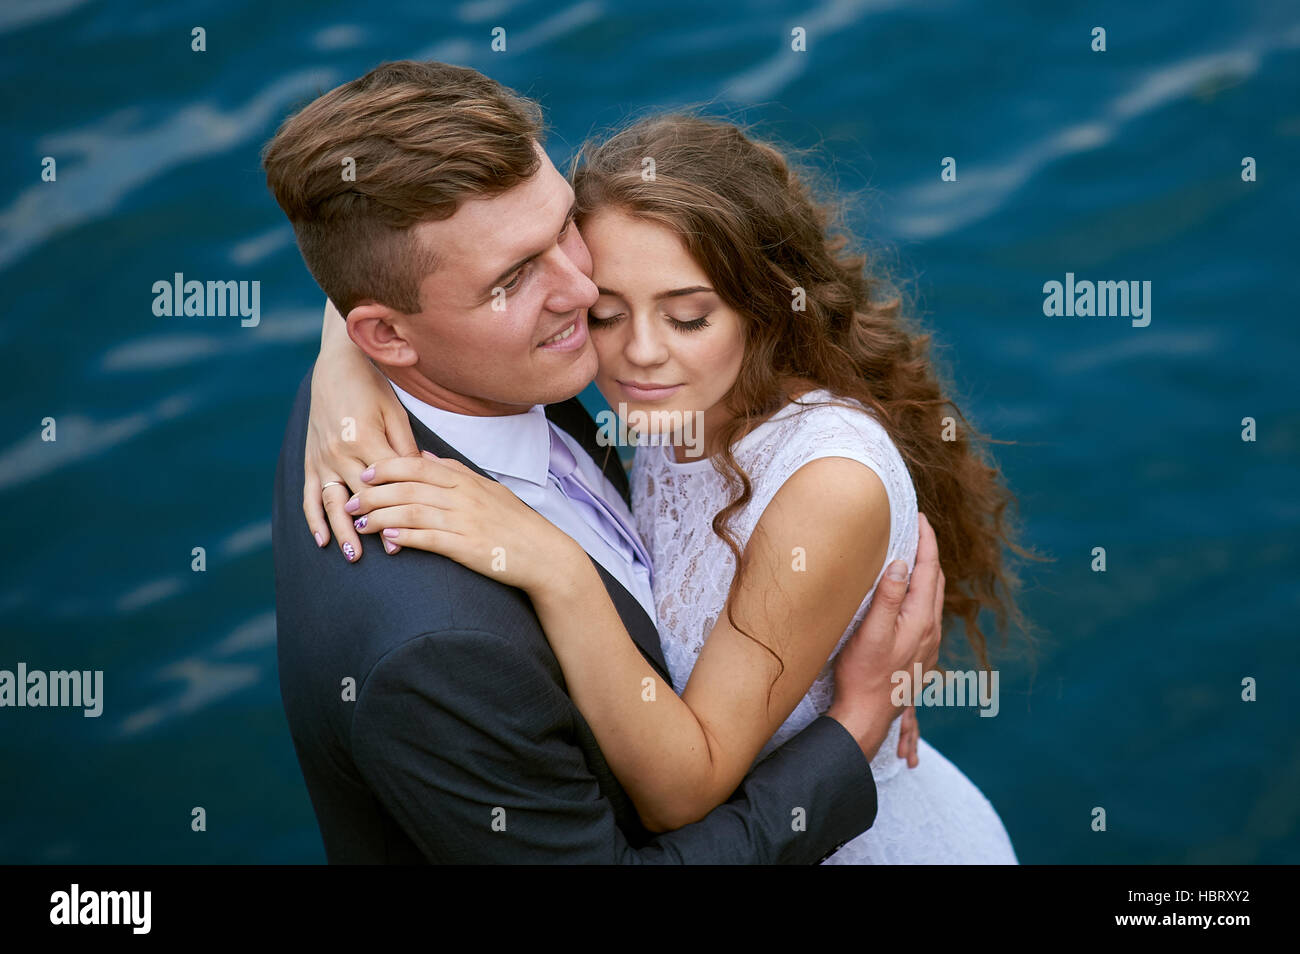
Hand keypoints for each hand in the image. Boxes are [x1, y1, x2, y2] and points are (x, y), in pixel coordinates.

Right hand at [303, 301, 418, 561]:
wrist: (336, 366)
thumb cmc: (372, 389)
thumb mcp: (395, 414)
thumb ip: (405, 449)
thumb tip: (422, 480)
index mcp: (364, 439)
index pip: (386, 484)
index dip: (400, 507)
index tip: (414, 531)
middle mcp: (338, 452)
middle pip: (359, 498)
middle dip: (374, 526)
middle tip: (389, 552)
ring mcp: (320, 458)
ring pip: (331, 502)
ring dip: (341, 530)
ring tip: (353, 555)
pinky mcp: (309, 460)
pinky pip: (309, 495)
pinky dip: (313, 519)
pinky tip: (322, 540)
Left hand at [347, 451, 585, 591]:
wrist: (544, 554)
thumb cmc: (515, 523)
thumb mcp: (488, 489)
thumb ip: (456, 472)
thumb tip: (425, 457)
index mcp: (465, 481)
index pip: (417, 466)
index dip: (387, 468)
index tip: (365, 474)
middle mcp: (462, 497)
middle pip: (407, 489)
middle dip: (373, 494)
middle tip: (350, 501)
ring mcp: (465, 522)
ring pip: (412, 513)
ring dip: (381, 517)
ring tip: (360, 524)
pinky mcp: (467, 547)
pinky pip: (429, 539)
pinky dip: (405, 538)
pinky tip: (387, 540)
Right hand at [827, 512, 944, 761]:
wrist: (867, 716)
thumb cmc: (863, 675)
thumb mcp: (870, 632)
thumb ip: (888, 597)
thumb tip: (900, 563)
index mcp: (921, 620)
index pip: (929, 569)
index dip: (926, 541)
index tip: (921, 518)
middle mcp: (931, 631)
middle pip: (936, 582)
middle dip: (928, 553)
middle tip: (917, 530)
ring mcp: (928, 646)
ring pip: (933, 600)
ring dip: (926, 575)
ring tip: (913, 557)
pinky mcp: (920, 657)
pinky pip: (927, 616)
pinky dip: (921, 596)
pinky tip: (909, 599)